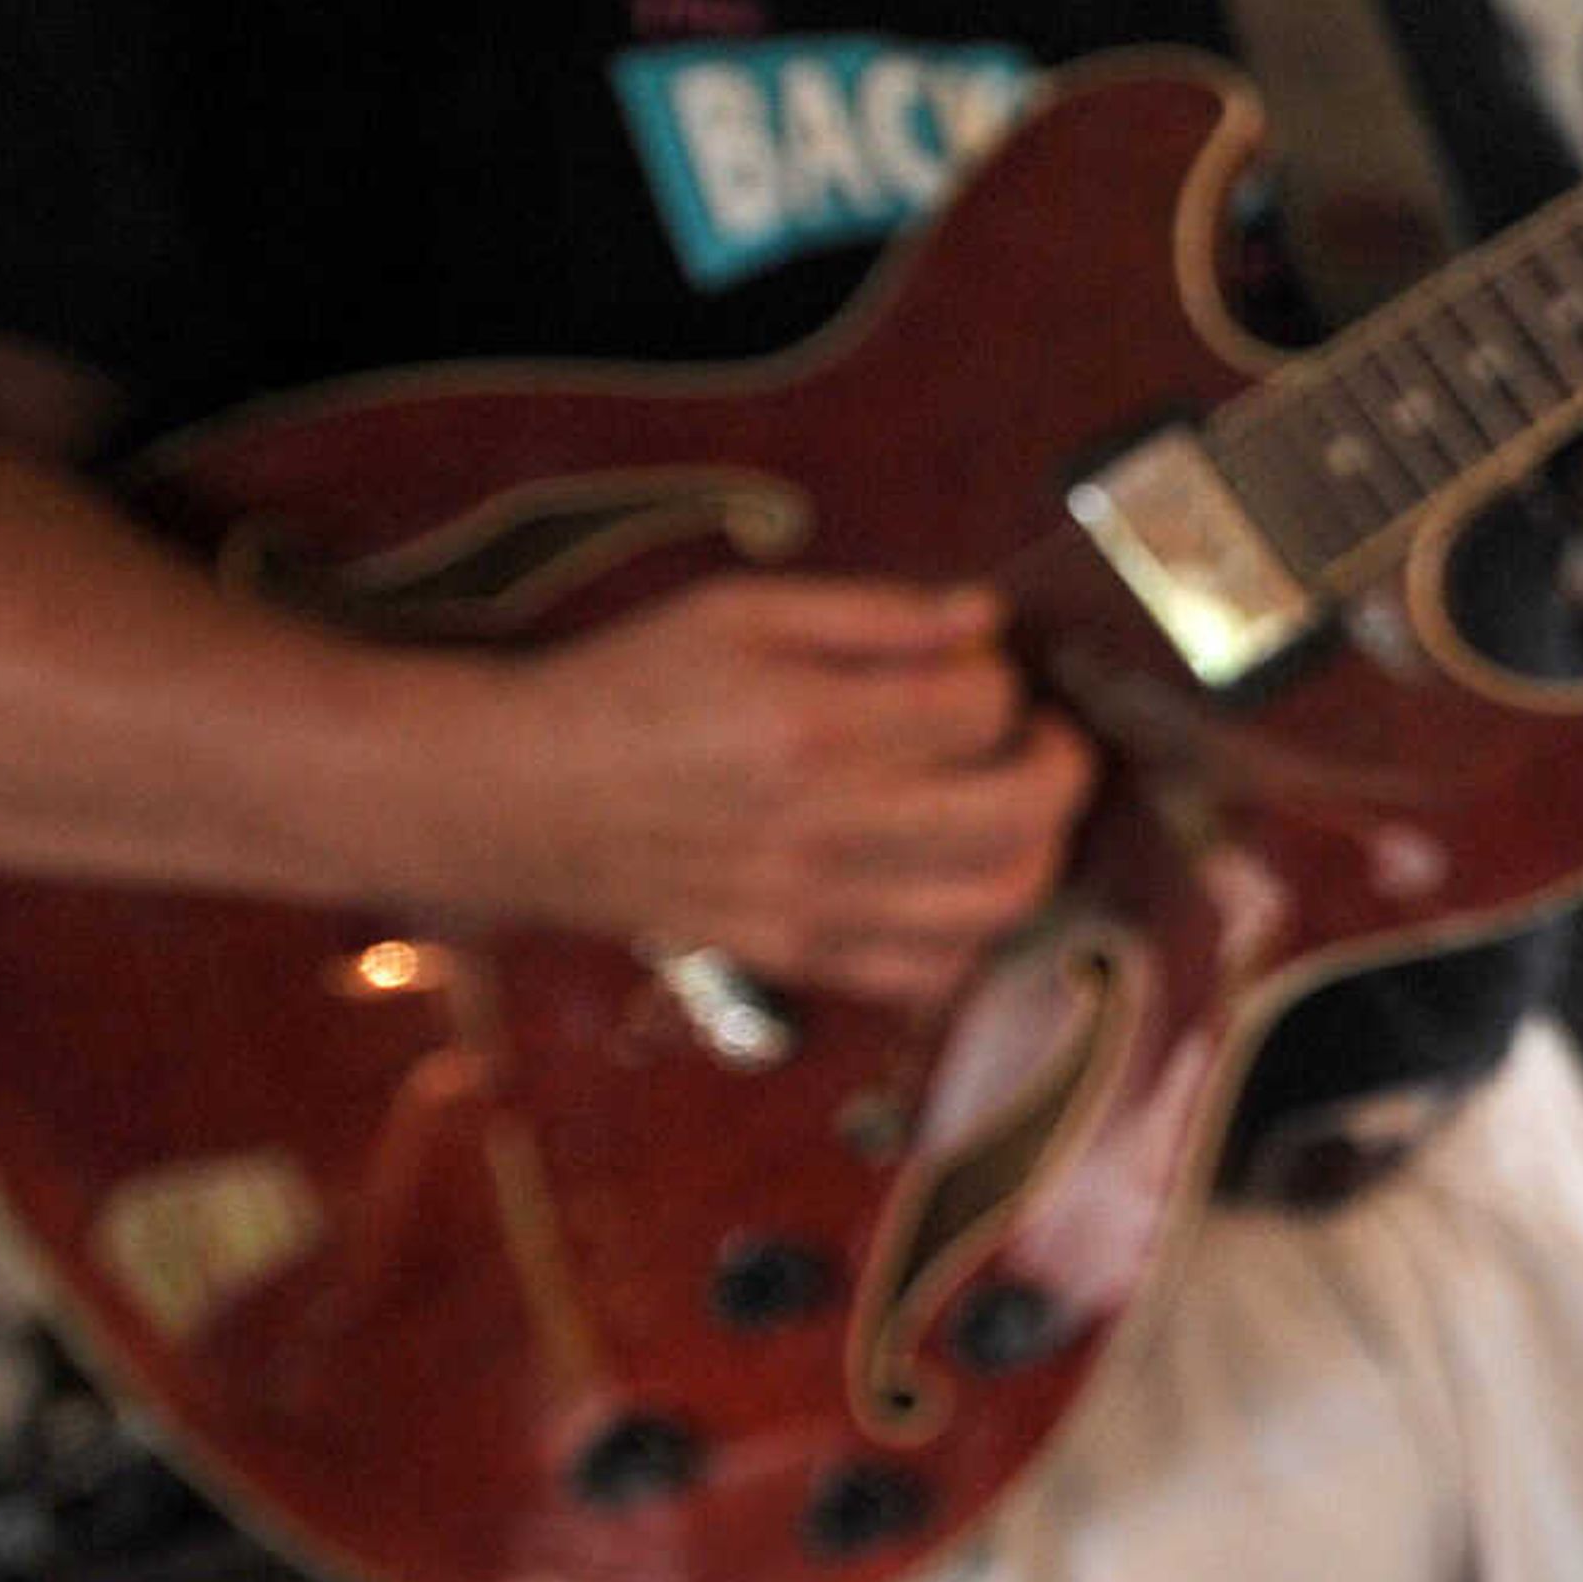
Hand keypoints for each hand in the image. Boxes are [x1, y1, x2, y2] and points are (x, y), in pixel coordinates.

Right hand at [447, 573, 1094, 1009]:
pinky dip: (976, 929)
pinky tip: (955, 876)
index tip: (971, 665)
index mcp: (812, 725)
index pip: (986, 708)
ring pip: (1002, 902)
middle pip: (1025, 812)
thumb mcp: (741, 609)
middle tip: (1036, 733)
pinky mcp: (798, 958)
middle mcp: (826, 827)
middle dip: (1061, 760)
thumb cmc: (630, 684)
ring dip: (1039, 847)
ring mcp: (816, 907)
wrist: (522, 796)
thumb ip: (875, 613)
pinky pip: (933, 972)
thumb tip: (985, 618)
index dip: (1001, 676)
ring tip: (1008, 803)